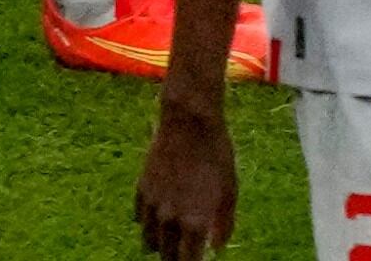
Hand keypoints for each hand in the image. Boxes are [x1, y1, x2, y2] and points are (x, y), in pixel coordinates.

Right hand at [134, 102, 238, 258]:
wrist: (189, 123)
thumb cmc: (216, 155)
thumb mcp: (230, 189)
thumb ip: (224, 222)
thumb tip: (217, 247)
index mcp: (194, 222)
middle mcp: (169, 220)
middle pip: (166, 256)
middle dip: (175, 258)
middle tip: (184, 254)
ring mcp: (152, 206)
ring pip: (149, 241)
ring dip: (159, 244)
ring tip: (169, 240)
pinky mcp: (141, 191)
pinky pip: (140, 218)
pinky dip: (149, 222)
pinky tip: (158, 215)